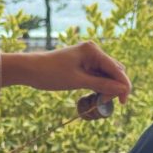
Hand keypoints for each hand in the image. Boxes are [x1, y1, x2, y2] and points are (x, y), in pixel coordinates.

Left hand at [1, 41, 131, 103]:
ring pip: (105, 74)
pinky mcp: (81, 65)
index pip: (116, 69)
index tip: (124, 101)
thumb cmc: (50, 73)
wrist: (29, 70)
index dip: (122, 85)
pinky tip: (96, 95)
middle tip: (107, 102)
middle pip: (113, 71)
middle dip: (114, 86)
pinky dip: (98, 85)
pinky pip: (96, 76)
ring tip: (100, 100)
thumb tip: (122, 89)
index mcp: (93, 51)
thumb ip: (101, 84)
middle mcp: (93, 51)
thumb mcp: (77, 81)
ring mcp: (87, 58)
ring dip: (106, 87)